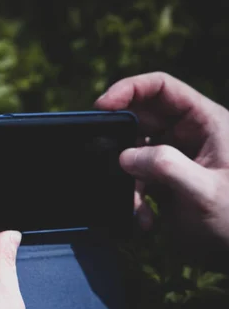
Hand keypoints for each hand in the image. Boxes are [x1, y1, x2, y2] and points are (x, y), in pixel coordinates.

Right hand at [95, 72, 228, 252]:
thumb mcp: (204, 192)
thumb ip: (165, 167)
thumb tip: (125, 156)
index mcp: (206, 122)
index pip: (162, 88)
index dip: (129, 89)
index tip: (103, 106)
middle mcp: (188, 134)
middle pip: (141, 118)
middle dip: (122, 141)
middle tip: (108, 160)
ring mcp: (174, 158)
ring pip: (132, 151)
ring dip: (127, 179)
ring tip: (138, 207)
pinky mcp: (163, 180)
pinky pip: (135, 178)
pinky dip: (132, 198)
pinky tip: (144, 220)